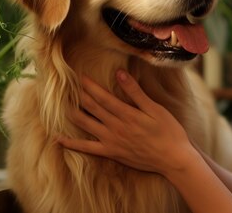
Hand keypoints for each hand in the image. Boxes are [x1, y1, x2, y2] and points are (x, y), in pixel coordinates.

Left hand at [58, 70, 196, 175]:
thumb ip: (135, 92)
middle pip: (91, 107)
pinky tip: (58, 139)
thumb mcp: (155, 108)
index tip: (79, 76)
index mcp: (127, 114)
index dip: (90, 85)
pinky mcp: (111, 152)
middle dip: (79, 95)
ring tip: (61, 103)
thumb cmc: (168, 131)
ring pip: (86, 124)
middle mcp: (115, 127)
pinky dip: (72, 144)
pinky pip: (87, 148)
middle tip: (67, 85)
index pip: (102, 96)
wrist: (173, 159)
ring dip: (72, 113)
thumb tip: (120, 73)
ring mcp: (111, 141)